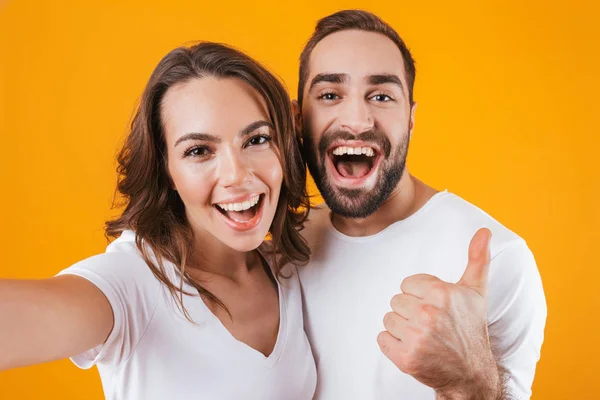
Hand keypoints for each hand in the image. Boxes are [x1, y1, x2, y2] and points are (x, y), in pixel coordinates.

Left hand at [377, 228, 500, 398]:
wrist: (471, 372)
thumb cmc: (471, 328)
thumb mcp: (476, 291)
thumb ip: (477, 258)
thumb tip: (484, 230)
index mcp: (441, 293)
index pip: (406, 284)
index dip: (419, 295)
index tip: (436, 308)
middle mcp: (428, 314)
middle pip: (396, 301)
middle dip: (410, 311)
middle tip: (430, 324)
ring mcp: (416, 337)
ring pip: (388, 319)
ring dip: (401, 328)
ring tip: (423, 336)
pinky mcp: (406, 358)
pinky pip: (382, 339)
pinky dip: (393, 344)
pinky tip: (412, 347)